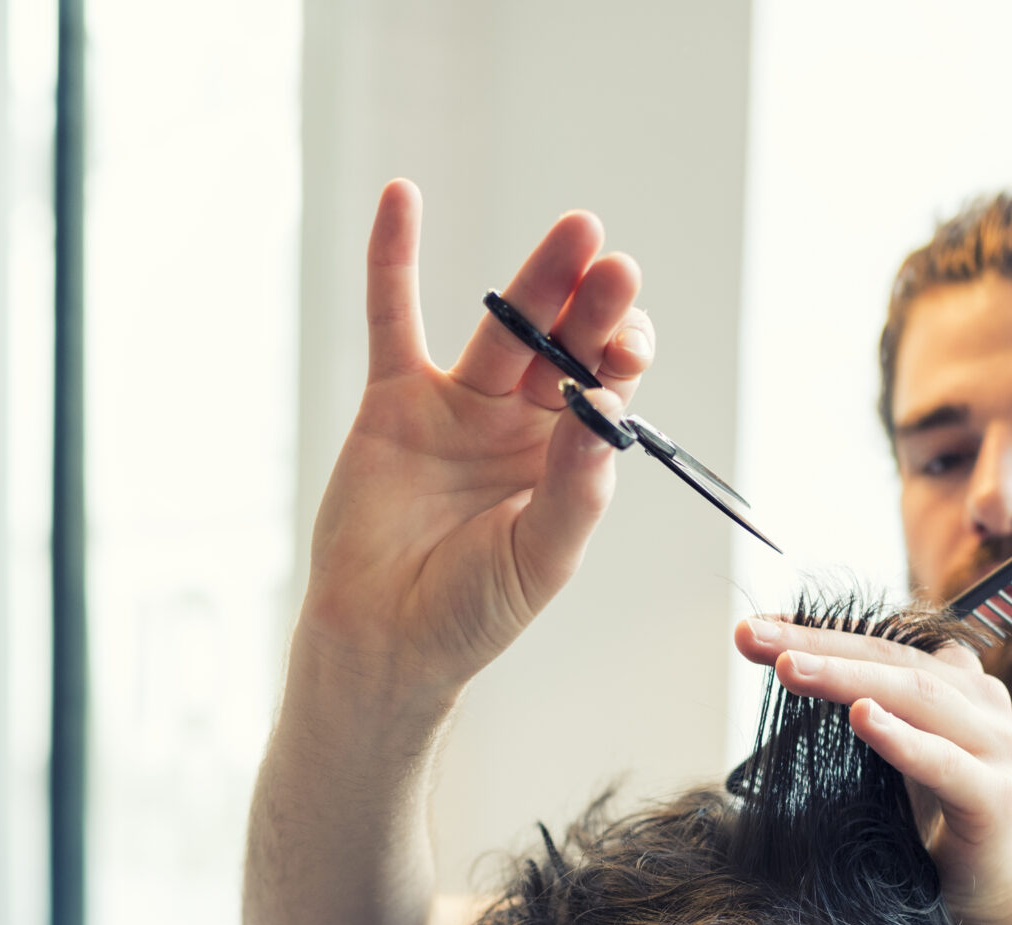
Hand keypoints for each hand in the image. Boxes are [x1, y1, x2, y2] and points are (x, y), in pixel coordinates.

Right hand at [300, 180, 653, 700]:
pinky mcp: (394, 400)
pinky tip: (401, 197)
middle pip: (565, 344)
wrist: (382, 641)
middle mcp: (521, 422)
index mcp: (567, 458)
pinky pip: (392, 317)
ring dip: (537, 276)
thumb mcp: (542, 557)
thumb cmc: (472, 614)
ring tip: (577, 229)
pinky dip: (391, 258)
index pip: (607, 387)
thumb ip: (575, 486)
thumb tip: (604, 407)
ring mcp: (459, 405)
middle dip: (595, 307)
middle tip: (617, 268)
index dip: (622, 361)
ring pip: (503, 325)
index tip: (628, 353)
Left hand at [734, 618, 1011, 924]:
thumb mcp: (893, 763)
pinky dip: (901, 739)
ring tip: (791, 667)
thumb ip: (864, 716)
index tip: (753, 628)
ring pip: (915, 695)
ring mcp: (994, 746)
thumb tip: (791, 676)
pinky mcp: (996, 796)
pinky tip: (862, 718)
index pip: (878, 643)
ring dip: (848, 679)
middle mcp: (980, 702)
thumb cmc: (940, 830)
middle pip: (890, 658)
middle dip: (818, 644)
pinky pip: (943, 762)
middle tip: (752, 636)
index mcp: (953, 686)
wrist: (1004, 908)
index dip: (818, 629)